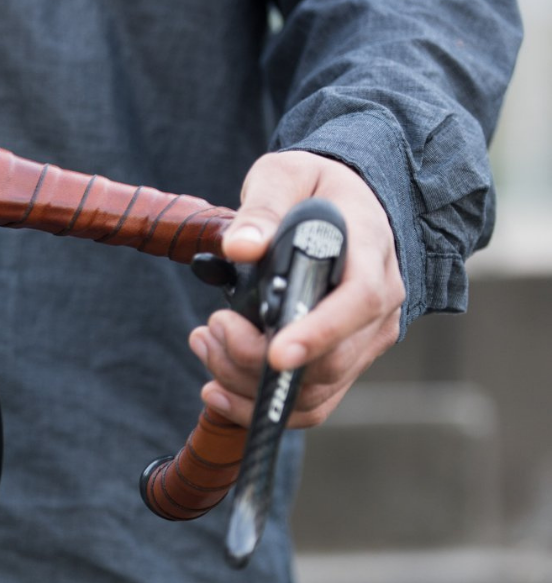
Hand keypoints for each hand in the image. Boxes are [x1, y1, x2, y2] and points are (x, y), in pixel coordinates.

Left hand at [190, 151, 404, 427]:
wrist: (344, 210)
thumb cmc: (315, 191)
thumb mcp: (287, 174)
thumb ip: (264, 204)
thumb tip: (239, 246)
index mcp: (372, 255)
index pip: (358, 303)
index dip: (318, 334)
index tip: (275, 353)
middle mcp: (378, 310)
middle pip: (327, 363)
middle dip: (254, 358)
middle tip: (212, 325)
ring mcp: (362, 345)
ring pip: (310, 394)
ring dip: (244, 382)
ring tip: (205, 341)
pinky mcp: (341, 368)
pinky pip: (305, 408)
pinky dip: (254, 406)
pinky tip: (215, 387)